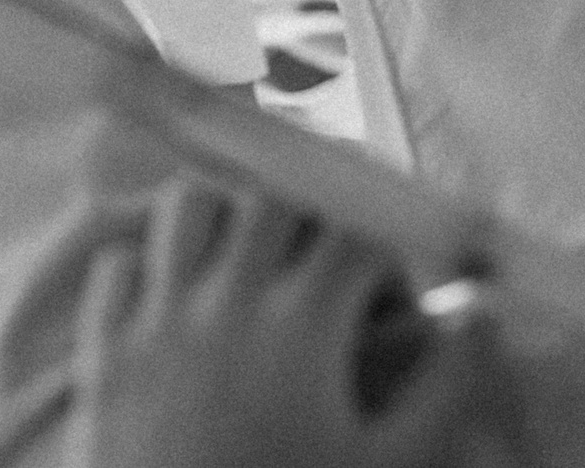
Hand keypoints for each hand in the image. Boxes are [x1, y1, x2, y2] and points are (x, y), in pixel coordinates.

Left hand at [69, 179, 484, 467]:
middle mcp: (229, 300)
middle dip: (310, 219)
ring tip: (253, 267)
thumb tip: (479, 314)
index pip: (357, 233)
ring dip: (228, 220)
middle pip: (274, 198)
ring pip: (190, 207)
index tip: (392, 300)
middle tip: (326, 272)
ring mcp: (158, 320)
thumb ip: (445, 386)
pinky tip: (179, 304)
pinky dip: (151, 267)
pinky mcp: (106, 353)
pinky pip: (119, 265)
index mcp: (304, 324)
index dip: (385, 255)